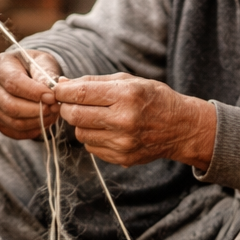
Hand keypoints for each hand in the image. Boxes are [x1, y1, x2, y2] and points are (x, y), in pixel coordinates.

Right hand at [0, 48, 61, 139]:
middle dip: (37, 110)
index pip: (13, 83)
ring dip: (37, 121)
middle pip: (11, 106)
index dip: (34, 92)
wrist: (24, 72)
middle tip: (55, 108)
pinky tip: (44, 122)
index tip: (52, 97)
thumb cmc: (34, 65)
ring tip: (52, 114)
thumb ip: (45, 73)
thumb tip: (50, 91)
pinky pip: (14, 131)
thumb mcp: (42, 60)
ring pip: (13, 121)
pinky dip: (32, 130)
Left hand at [55, 74, 216, 168]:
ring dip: (81, 124)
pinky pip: (92, 148)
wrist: (180, 127)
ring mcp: (123, 142)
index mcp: (126, 96)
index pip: (79, 94)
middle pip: (75, 116)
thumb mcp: (128, 81)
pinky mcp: (122, 158)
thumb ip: (94, 82)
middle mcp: (124, 120)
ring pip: (81, 134)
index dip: (62, 91)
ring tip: (95, 117)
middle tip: (72, 103)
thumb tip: (62, 85)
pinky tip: (107, 130)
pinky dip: (93, 138)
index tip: (59, 90)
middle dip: (67, 108)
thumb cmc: (153, 98)